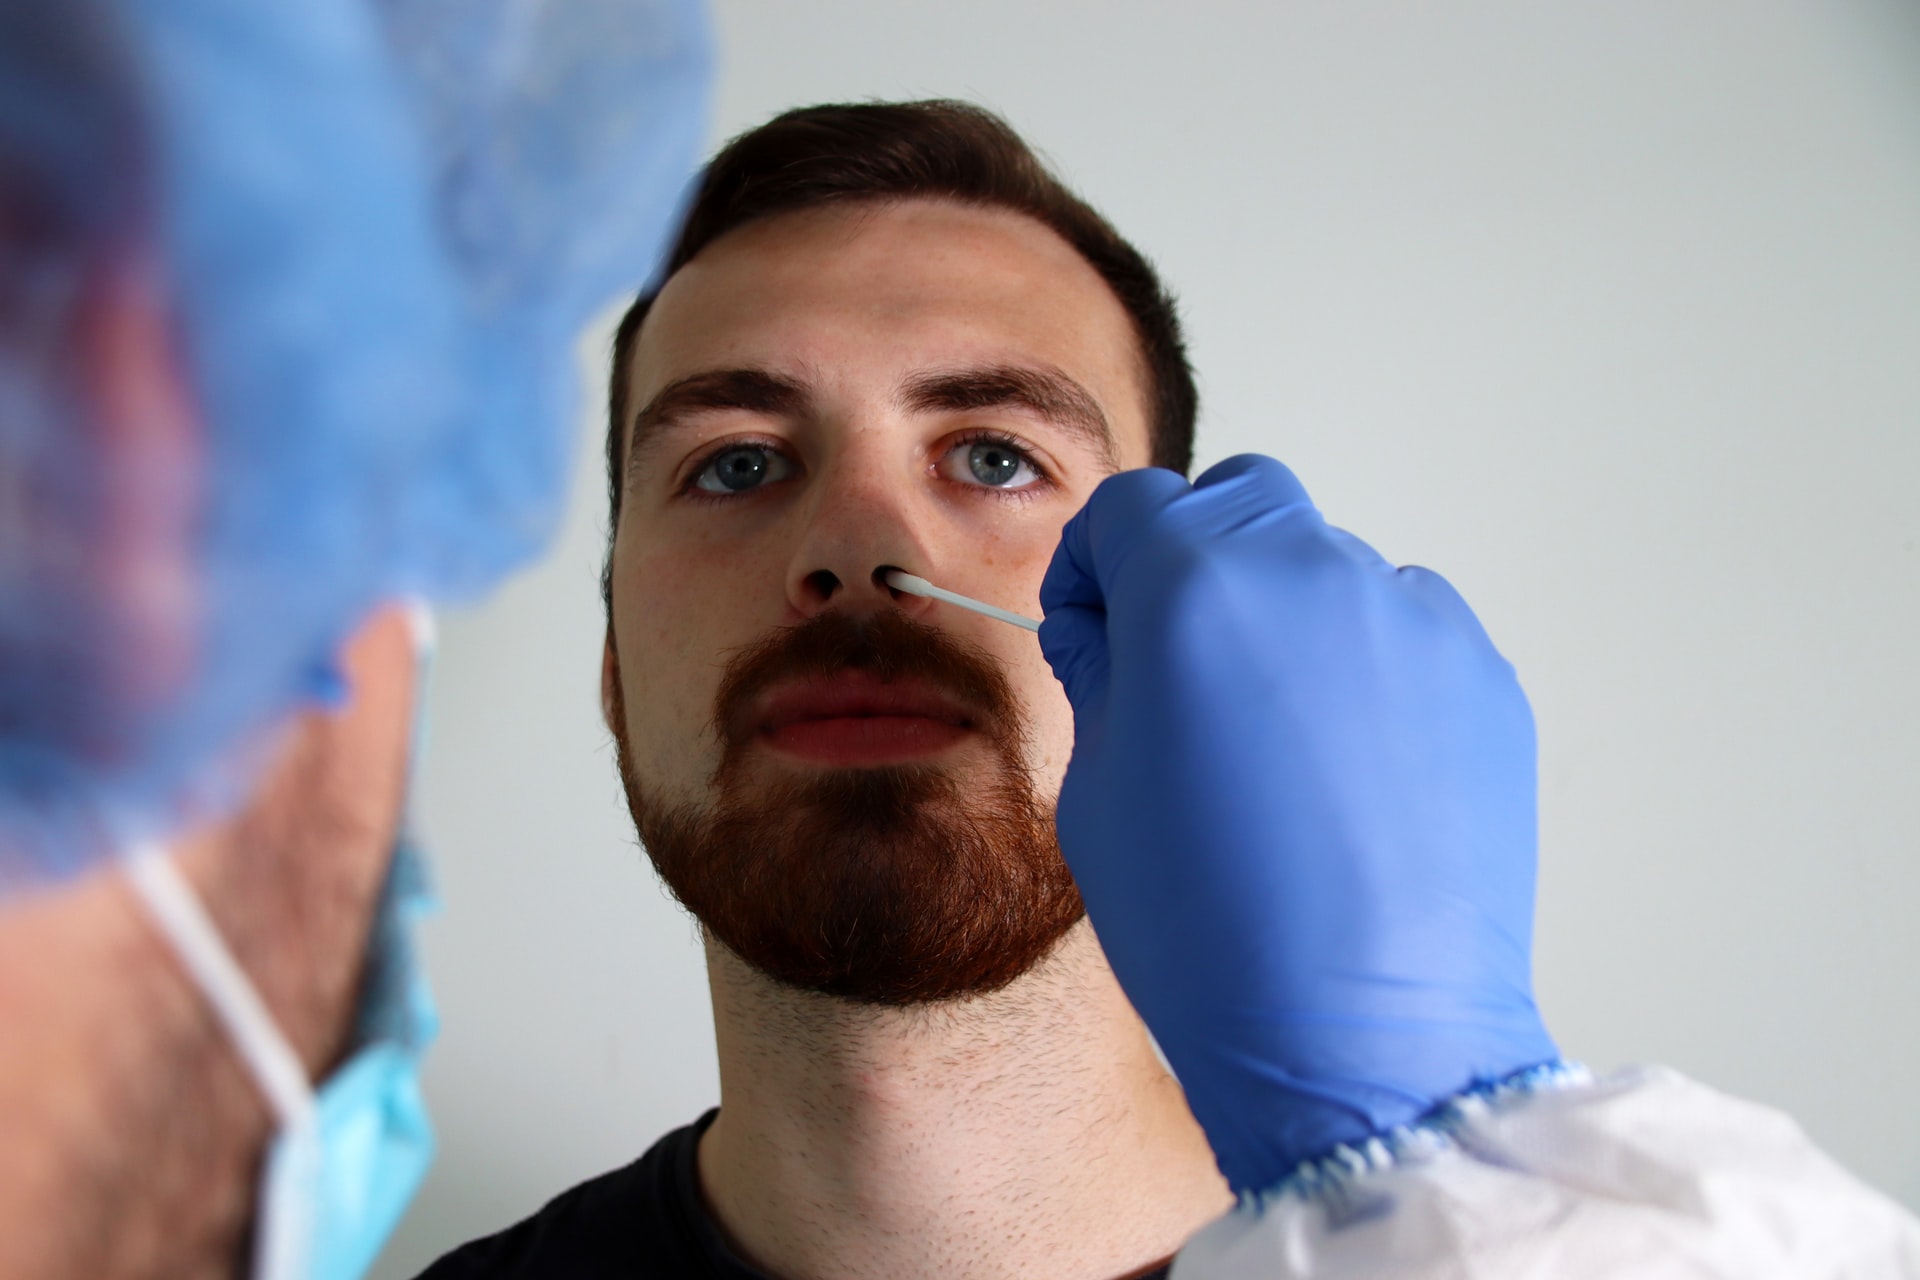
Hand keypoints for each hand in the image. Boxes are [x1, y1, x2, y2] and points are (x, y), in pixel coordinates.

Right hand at [1039, 455, 1557, 1194]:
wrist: (1360, 1036)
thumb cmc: (1212, 930)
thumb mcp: (1098, 790)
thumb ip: (1106, 673)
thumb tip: (1121, 630)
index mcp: (1195, 591)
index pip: (1133, 505)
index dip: (1097, 564)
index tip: (1098, 627)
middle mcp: (1312, 576)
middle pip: (1241, 501)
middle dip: (1197, 557)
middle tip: (1184, 664)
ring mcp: (1412, 620)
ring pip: (1329, 567)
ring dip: (1287, 620)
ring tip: (1277, 745)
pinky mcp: (1480, 676)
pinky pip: (1404, 632)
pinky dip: (1366, 670)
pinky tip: (1347, 774)